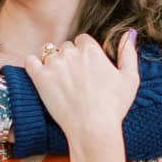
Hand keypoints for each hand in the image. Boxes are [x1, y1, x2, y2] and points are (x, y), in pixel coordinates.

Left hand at [25, 29, 139, 143]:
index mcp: (91, 49)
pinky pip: (30, 61)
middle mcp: (70, 52)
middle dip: (70, 58)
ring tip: (60, 81)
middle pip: (66, 46)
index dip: (85, 53)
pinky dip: (34, 65)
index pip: (82, 40)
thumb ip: (129, 53)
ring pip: (48, 53)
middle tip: (75, 79)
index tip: (87, 69)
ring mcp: (53, 64)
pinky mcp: (39, 77)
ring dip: (53, 62)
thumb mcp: (130, 78)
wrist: (93, 128)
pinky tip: (41, 75)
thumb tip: (129, 33)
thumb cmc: (114, 106)